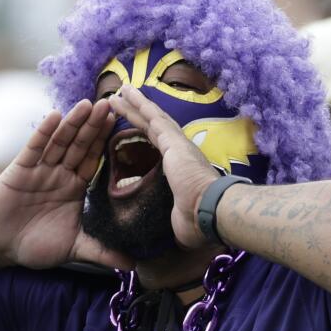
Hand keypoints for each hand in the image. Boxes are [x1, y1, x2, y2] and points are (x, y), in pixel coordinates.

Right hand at [0, 99, 133, 269]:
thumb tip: (133, 266)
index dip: (106, 143)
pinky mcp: (20, 170)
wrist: (0, 247)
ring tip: (87, 104)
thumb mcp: (75, 248)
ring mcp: (40, 170)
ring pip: (60, 142)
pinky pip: (34, 149)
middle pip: (80, 145)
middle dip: (94, 125)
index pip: (94, 160)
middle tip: (111, 104)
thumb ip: (102, 252)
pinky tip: (54, 116)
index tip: (122, 126)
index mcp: (75, 187)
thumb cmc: (36, 244)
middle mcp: (60, 174)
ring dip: (73, 123)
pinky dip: (44, 133)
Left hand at [108, 84, 222, 250]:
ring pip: (153, 118)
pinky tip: (126, 93)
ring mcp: (178, 144)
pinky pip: (152, 117)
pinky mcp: (172, 141)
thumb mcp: (180, 220)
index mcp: (183, 169)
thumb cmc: (199, 222)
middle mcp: (182, 152)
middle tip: (124, 102)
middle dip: (139, 115)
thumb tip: (176, 238)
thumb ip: (175, 220)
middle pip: (156, 128)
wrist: (211, 212)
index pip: (161, 147)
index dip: (148, 135)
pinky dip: (139, 104)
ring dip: (136, 104)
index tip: (137, 128)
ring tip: (120, 92)